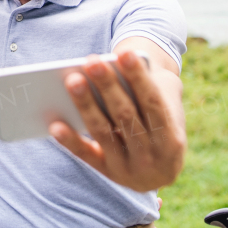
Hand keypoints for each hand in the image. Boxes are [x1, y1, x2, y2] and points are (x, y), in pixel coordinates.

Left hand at [48, 51, 185, 192]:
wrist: (161, 171)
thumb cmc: (160, 123)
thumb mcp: (169, 107)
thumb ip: (153, 87)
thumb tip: (117, 65)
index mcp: (172, 137)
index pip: (153, 102)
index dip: (139, 77)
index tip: (124, 53)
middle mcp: (152, 156)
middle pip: (126, 115)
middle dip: (108, 86)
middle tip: (91, 61)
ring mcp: (129, 168)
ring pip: (103, 132)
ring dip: (86, 105)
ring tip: (72, 80)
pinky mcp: (107, 173)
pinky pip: (86, 155)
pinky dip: (70, 140)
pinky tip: (55, 123)